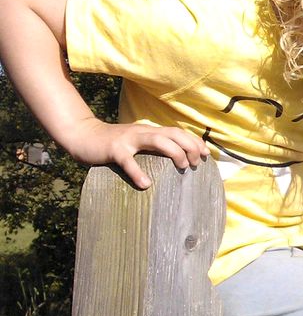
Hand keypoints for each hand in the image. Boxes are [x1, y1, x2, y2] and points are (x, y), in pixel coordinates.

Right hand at [64, 118, 208, 188]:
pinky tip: (145, 184)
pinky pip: (128, 161)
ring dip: (174, 153)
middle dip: (190, 147)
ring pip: (157, 140)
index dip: (194, 141)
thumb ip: (153, 147)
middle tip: (196, 163)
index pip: (178, 132)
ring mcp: (128, 139)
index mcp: (150, 131)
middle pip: (173, 134)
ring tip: (183, 168)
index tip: (207, 154)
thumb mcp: (137, 142)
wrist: (83, 135)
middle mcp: (143, 132)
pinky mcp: (114, 149)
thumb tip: (175, 159)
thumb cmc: (114, 143)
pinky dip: (137, 172)